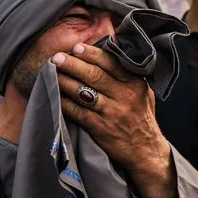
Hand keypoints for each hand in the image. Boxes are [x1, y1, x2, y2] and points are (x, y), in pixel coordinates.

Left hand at [52, 43, 178, 197]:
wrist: (145, 150)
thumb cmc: (141, 117)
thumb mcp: (143, 92)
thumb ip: (129, 74)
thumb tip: (110, 52)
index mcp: (134, 83)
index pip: (111, 63)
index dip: (92, 54)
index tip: (76, 47)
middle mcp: (124, 96)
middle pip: (94, 75)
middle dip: (73, 64)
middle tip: (57, 57)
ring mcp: (112, 113)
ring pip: (84, 92)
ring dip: (65, 81)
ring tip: (52, 73)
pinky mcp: (101, 128)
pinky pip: (78, 112)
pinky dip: (65, 103)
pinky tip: (56, 96)